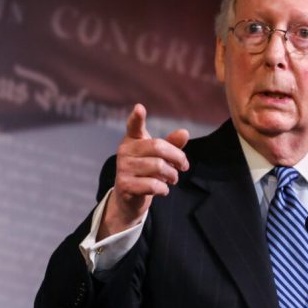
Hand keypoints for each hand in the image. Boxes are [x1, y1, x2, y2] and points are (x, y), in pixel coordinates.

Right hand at [98, 104, 188, 238]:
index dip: (136, 117)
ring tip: (173, 179)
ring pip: (158, 166)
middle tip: (184, 166)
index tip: (140, 108)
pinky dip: (164, 188)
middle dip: (177, 157)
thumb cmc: (146, 173)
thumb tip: (184, 132)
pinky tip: (163, 189)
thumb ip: (171, 145)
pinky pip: (153, 184)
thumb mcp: (160, 157)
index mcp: (132, 140)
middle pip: (158, 147)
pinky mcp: (125, 185)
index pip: (134, 126)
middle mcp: (124, 151)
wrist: (129, 200)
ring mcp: (122, 168)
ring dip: (172, 175)